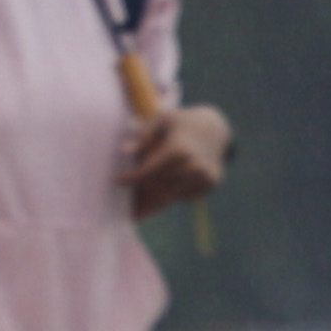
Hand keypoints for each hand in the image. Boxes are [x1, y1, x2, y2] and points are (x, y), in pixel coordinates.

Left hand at [122, 101, 231, 217]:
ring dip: (152, 202)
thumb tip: (124, 151)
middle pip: (158, 187)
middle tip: (123, 205)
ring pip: (171, 196)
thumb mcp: (161, 119)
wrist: (215, 128)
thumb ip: (143, 135)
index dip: (131, 178)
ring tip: (135, 210)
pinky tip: (159, 195)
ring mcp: (204, 177)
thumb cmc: (181, 122)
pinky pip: (184, 196)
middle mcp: (194, 166)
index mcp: (179, 149)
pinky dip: (171, 196)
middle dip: (139, 195)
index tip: (115, 181)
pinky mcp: (211, 184)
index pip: (149, 171)